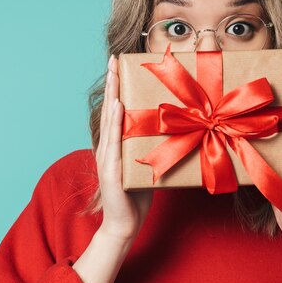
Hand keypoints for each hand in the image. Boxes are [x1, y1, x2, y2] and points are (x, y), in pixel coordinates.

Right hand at [95, 54, 152, 241]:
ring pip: (109, 120)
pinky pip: (114, 142)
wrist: (125, 225)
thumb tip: (174, 127)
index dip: (116, 86)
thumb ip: (151, 145)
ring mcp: (107, 157)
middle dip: (112, 82)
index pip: (116, 109)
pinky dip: (115, 122)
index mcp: (117, 144)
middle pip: (110, 108)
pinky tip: (117, 106)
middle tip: (114, 58)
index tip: (119, 64)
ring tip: (114, 74)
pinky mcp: (111, 170)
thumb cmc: (138, 195)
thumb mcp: (147, 163)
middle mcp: (109, 146)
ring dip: (112, 95)